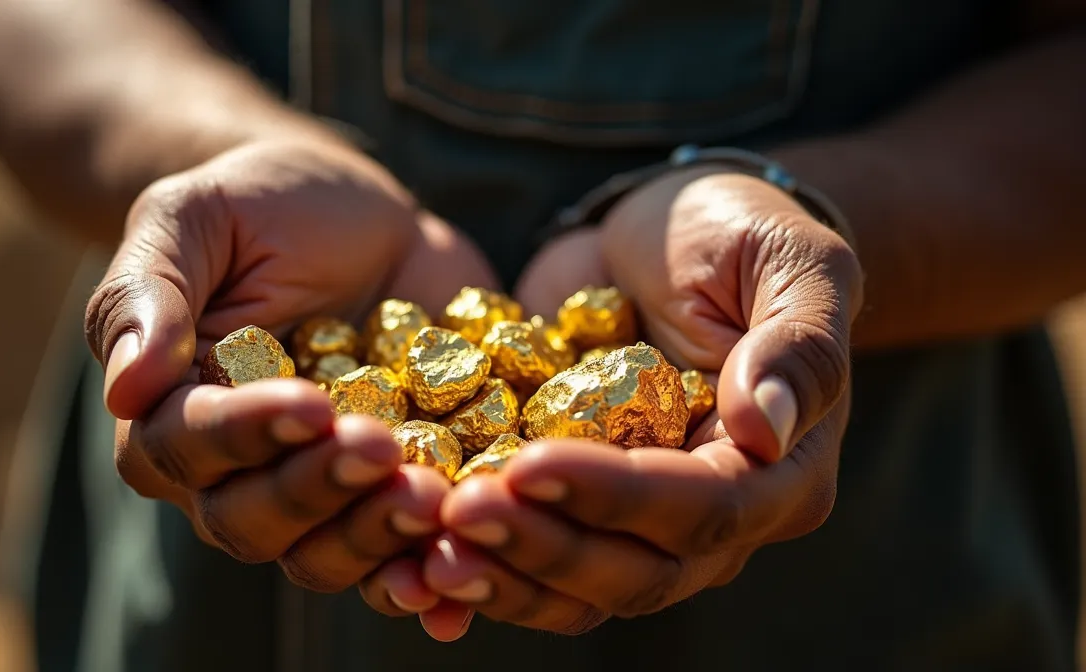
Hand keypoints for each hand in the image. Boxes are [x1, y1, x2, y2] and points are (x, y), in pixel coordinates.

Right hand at [85, 138, 496, 598]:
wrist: (357, 212)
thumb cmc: (257, 206)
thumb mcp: (191, 218)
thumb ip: (149, 294)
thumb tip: (125, 389)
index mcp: (173, 411)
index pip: (187, 449)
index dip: (245, 437)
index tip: (308, 403)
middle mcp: (238, 471)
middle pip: (254, 522)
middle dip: (318, 492)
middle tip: (381, 450)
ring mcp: (319, 488)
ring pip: (325, 555)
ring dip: (376, 538)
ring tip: (434, 499)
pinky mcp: (392, 489)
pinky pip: (400, 556)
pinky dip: (428, 576)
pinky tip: (458, 579)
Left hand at [417, 168, 861, 634]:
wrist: (661, 228)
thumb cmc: (738, 232)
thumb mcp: (790, 263)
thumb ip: (797, 346)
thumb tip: (764, 431)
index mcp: (780, 473)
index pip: (703, 509)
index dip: (616, 496)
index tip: (530, 463)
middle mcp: (713, 519)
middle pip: (633, 571)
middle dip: (543, 546)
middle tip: (458, 511)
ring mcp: (637, 522)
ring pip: (575, 588)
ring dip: (501, 574)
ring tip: (426, 548)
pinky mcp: (572, 507)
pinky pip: (528, 562)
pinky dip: (477, 568)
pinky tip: (413, 561)